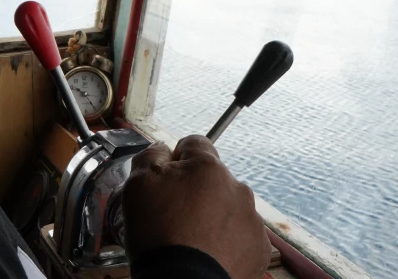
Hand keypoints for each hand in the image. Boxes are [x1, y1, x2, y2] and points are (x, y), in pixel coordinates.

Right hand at [121, 135, 268, 278]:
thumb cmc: (159, 235)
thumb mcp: (138, 185)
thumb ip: (151, 155)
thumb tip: (162, 148)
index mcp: (209, 168)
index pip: (195, 144)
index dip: (177, 158)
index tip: (167, 179)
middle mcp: (237, 188)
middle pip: (213, 178)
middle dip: (196, 190)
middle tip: (175, 216)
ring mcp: (252, 220)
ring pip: (228, 206)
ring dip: (213, 215)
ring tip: (191, 239)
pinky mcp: (259, 248)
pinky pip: (241, 234)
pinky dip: (227, 241)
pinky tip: (209, 253)